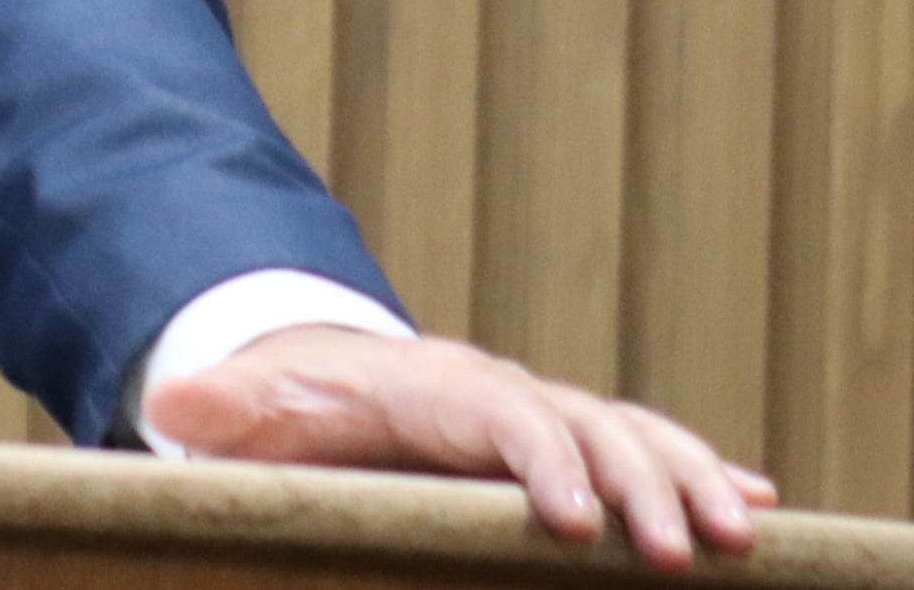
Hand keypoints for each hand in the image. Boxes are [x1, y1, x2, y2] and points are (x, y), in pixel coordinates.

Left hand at [145, 324, 775, 570]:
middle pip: (592, 423)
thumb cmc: (293, 408)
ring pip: (636, 432)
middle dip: (642, 483)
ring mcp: (547, 416)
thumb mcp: (253, 411)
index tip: (576, 525)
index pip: (507, 416)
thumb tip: (173, 401)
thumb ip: (224, 409)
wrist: (322, 380)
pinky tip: (757, 508)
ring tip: (742, 532)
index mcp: (440, 388)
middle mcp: (508, 394)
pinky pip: (647, 447)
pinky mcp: (571, 446)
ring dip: (691, 475)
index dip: (546, 464)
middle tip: (677, 551)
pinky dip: (703, 468)